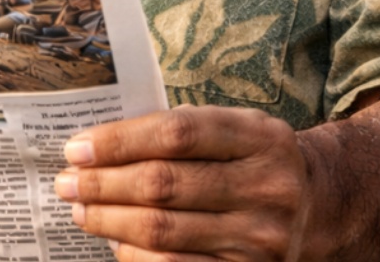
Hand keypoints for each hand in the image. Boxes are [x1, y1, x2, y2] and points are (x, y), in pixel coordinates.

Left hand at [55, 105, 314, 260]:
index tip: (75, 149)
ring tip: (80, 209)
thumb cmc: (246, 161)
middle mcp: (269, 187)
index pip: (176, 134)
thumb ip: (172, 130)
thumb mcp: (229, 130)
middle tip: (65, 182)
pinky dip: (133, 253)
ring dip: (107, 219)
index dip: (117, 142)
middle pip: (162, 184)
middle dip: (101, 184)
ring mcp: (263, 235)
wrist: (313, 207)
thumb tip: (91, 149)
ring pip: (161, 229)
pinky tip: (114, 241)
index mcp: (261, 138)